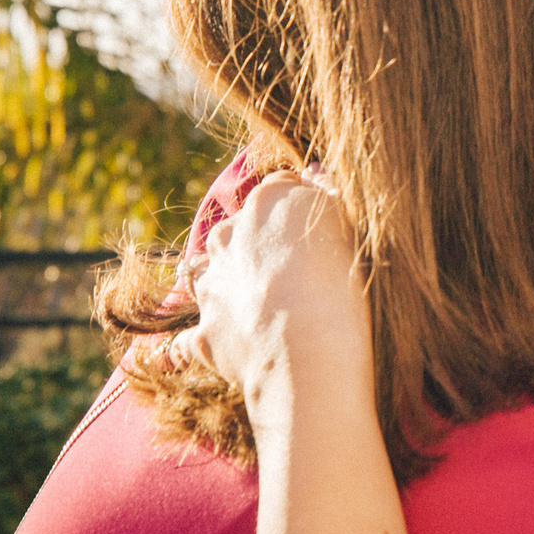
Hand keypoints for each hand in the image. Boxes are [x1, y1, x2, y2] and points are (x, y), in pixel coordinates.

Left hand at [186, 173, 370, 405]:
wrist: (309, 351)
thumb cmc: (343, 284)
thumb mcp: (350, 224)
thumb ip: (329, 193)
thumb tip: (313, 171)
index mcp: (269, 202)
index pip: (281, 189)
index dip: (299, 209)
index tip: (320, 233)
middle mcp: (229, 236)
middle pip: (239, 230)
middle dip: (257, 246)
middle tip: (294, 276)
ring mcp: (212, 286)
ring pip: (207, 275)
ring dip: (224, 286)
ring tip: (255, 311)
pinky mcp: (204, 334)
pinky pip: (184, 343)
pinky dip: (185, 349)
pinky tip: (185, 361)